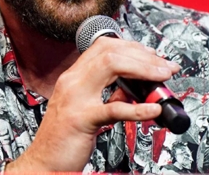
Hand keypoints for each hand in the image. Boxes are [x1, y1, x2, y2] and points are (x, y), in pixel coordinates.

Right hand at [6, 37, 179, 171]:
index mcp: (74, 77)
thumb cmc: (64, 139)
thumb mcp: (87, 108)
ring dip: (144, 69)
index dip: (133, 47)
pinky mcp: (81, 121)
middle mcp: (72, 82)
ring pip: (112, 66)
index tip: (153, 56)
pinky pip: (113, 108)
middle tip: (166, 67)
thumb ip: (108, 95)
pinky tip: (153, 110)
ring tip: (163, 77)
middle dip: (144, 56)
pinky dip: (137, 108)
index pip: (104, 47)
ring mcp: (76, 99)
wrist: (43, 164)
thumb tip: (135, 88)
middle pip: (111, 51)